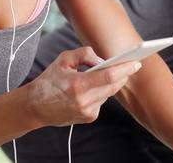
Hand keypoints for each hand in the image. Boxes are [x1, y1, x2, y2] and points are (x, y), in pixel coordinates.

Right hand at [26, 46, 141, 125]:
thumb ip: (84, 54)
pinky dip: (100, 92)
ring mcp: (87, 112)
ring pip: (108, 93)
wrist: (36, 106)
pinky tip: (90, 89)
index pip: (109, 76)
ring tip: (105, 73)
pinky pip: (102, 100)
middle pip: (113, 86)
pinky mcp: (89, 117)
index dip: (124, 69)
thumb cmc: (49, 80)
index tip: (136, 62)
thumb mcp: (64, 59)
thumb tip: (102, 60)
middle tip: (130, 64)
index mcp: (78, 85)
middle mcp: (84, 101)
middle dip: (123, 75)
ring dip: (110, 83)